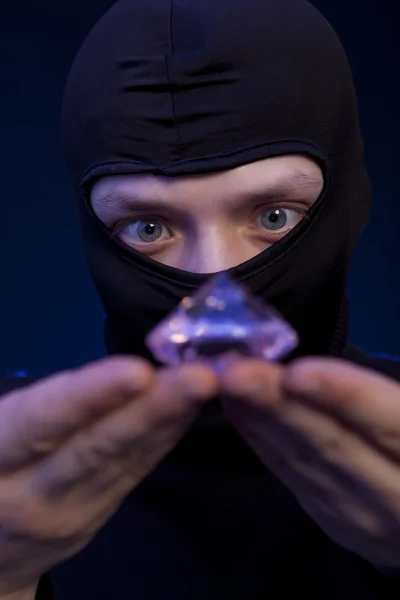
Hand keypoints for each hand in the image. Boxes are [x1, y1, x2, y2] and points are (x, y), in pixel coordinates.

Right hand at [0, 356, 216, 595]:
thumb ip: (30, 409)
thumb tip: (82, 372)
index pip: (42, 423)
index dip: (90, 398)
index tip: (139, 372)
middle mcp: (33, 493)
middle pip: (96, 448)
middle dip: (151, 411)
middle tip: (199, 377)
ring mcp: (71, 512)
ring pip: (124, 461)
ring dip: (168, 421)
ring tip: (204, 383)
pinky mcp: (98, 516)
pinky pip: (134, 472)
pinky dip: (163, 439)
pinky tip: (189, 410)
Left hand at [219, 357, 399, 568]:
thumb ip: (387, 401)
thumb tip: (339, 371)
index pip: (390, 425)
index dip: (344, 398)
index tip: (296, 373)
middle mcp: (396, 496)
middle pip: (335, 446)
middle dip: (281, 407)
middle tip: (237, 373)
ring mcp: (363, 516)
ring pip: (306, 463)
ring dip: (263, 420)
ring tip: (228, 380)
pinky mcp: (335, 520)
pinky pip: (293, 477)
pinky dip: (264, 442)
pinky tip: (237, 411)